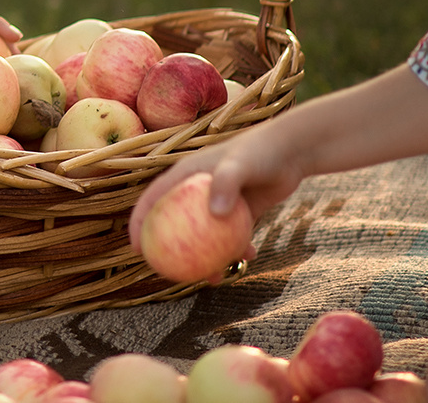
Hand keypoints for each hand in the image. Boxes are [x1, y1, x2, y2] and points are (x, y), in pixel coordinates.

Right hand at [128, 120, 303, 257]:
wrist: (290, 150)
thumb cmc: (261, 152)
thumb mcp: (240, 164)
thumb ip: (226, 183)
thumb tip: (215, 214)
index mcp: (186, 175)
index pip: (153, 198)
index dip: (139, 222)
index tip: (137, 248)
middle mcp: (197, 189)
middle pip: (174, 222)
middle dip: (170, 249)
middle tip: (173, 272)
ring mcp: (218, 201)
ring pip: (203, 235)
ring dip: (206, 257)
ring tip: (214, 277)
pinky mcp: (239, 210)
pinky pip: (230, 236)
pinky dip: (236, 249)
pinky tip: (249, 258)